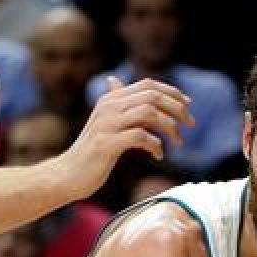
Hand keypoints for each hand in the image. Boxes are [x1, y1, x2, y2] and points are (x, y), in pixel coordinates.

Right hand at [60, 77, 193, 195]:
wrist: (67, 175)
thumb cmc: (90, 151)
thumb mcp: (103, 123)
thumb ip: (115, 103)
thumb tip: (114, 81)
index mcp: (111, 99)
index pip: (148, 84)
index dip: (172, 92)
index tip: (188, 106)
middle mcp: (108, 107)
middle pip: (152, 96)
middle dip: (176, 108)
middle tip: (189, 124)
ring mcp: (106, 124)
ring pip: (148, 112)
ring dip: (169, 127)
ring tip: (177, 141)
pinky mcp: (106, 144)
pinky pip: (140, 136)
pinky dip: (155, 145)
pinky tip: (158, 155)